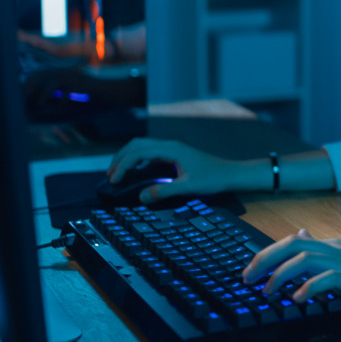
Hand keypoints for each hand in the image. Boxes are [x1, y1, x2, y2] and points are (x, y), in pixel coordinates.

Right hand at [107, 137, 237, 202]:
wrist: (231, 173)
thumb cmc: (213, 178)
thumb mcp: (188, 187)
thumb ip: (164, 191)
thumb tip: (141, 197)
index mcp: (171, 149)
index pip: (138, 153)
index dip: (122, 166)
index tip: (113, 181)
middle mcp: (170, 145)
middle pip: (137, 144)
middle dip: (120, 158)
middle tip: (110, 176)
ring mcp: (173, 148)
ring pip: (143, 146)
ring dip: (128, 157)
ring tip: (117, 173)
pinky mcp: (176, 154)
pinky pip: (151, 152)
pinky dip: (138, 159)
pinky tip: (136, 172)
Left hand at [243, 229, 340, 313]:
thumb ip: (323, 252)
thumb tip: (300, 233)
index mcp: (333, 246)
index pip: (292, 241)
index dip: (267, 253)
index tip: (249, 271)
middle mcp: (336, 249)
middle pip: (293, 244)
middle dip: (265, 259)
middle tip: (246, 279)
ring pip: (306, 258)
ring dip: (282, 274)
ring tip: (268, 291)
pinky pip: (329, 278)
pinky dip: (310, 287)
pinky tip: (298, 299)